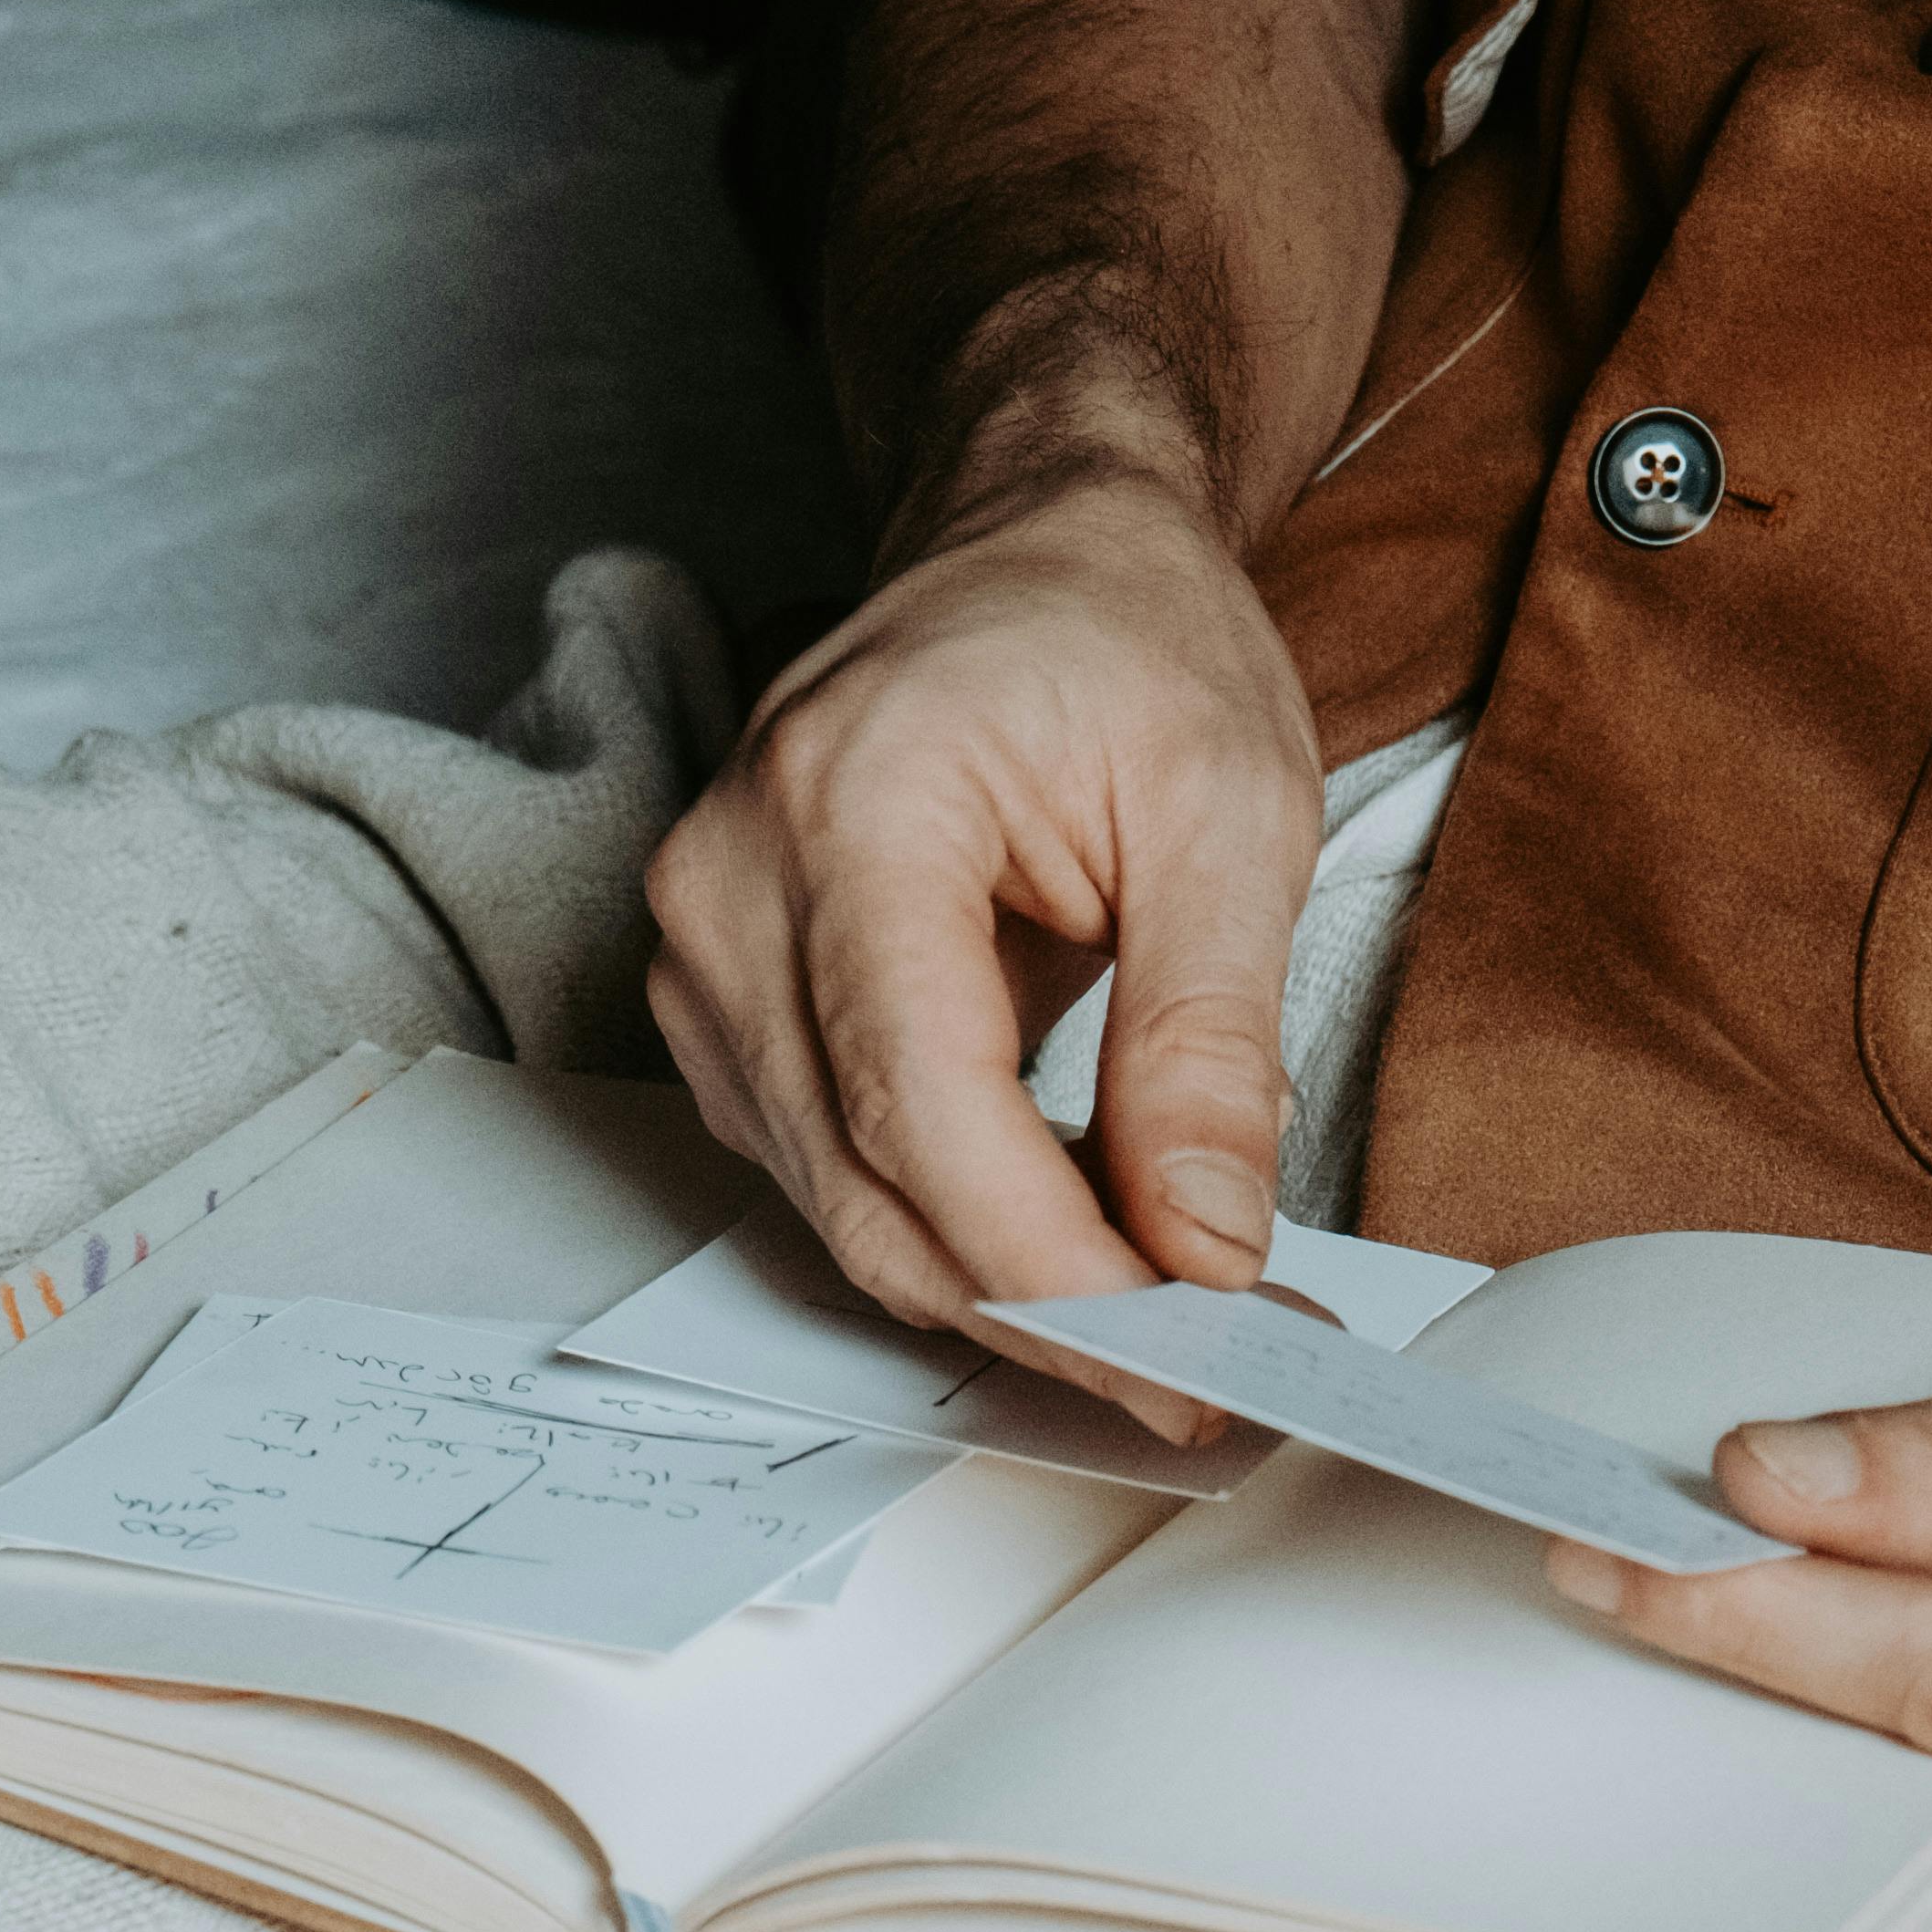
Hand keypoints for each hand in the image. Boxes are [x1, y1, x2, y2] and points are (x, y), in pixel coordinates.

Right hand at [642, 460, 1322, 1444]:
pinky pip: (837, 1180)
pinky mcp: (726, 1018)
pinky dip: (962, 1237)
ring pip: (847, 1214)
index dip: (1054, 1261)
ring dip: (1010, 1290)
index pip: (922, 1103)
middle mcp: (730, 888)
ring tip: (1172, 1315)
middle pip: (872, 1189)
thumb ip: (1209, 1041)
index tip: (1190, 1349)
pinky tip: (1078, 1244)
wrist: (1033, 552)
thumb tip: (1205, 1244)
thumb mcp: (1228, 811)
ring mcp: (703, 959)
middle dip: (1050, 1310)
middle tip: (1211, 1379)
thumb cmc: (1121, 642)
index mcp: (845, 802)